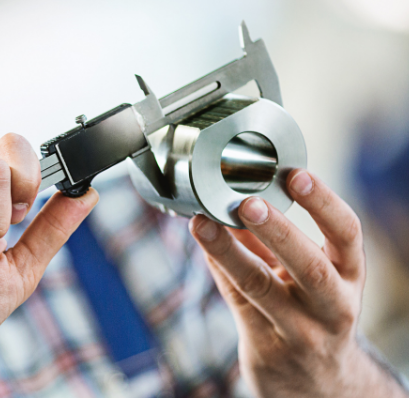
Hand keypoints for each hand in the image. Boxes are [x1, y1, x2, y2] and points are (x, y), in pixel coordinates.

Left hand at [189, 169, 407, 397]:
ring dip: (230, 252)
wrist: (320, 384)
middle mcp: (333, 305)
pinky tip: (201, 240)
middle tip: (248, 203)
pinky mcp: (266, 347)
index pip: (347, 234)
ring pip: (260, 287)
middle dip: (278, 232)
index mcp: (349, 275)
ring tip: (204, 223)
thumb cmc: (311, 310)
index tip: (295, 174)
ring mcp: (299, 331)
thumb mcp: (312, 275)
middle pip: (310, 267)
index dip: (323, 202)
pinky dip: (217, 266)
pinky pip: (235, 299)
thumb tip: (236, 190)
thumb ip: (277, 238)